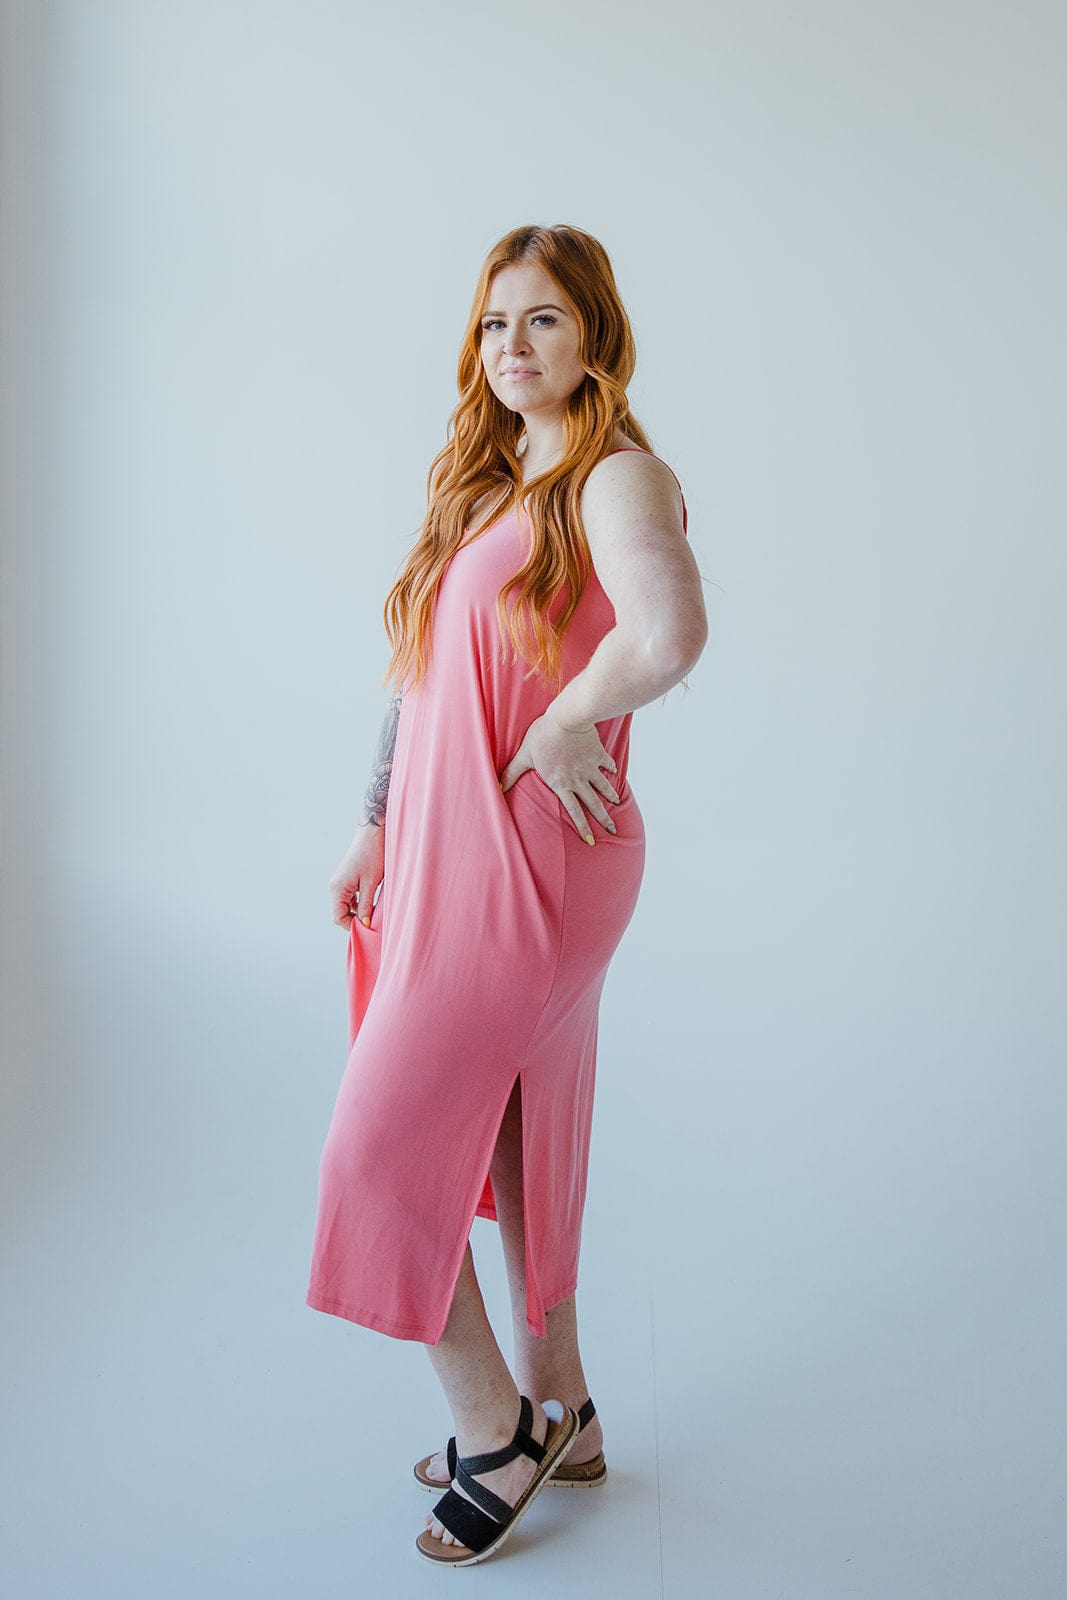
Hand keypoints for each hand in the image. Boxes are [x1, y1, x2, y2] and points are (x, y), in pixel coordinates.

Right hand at [329, 822, 385, 929]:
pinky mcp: (348, 879)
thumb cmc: (373, 856)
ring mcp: (341, 882)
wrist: (373, 833)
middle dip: (355, 920)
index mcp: (337, 889)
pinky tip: (373, 902)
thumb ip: (366, 906)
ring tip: (375, 913)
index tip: (368, 929)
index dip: (352, 926)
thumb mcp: (371, 884)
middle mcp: (335, 886)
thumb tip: (364, 925)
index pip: (338, 918)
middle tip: (373, 923)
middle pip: (341, 913)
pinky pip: (350, 897)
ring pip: (346, 906)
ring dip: (358, 911)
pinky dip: (359, 903)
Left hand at [499, 710, 619, 842]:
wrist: (567, 719)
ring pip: (603, 786)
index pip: (573, 811)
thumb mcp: (525, 756)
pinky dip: (611, 768)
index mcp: (561, 784)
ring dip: (611, 796)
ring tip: (618, 804)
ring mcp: (590, 766)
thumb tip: (497, 787)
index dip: (582, 827)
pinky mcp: (597, 753)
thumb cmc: (543, 736)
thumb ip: (512, 773)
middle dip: (604, 819)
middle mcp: (578, 779)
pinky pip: (606, 763)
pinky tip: (614, 771)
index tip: (590, 840)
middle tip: (613, 830)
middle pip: (593, 803)